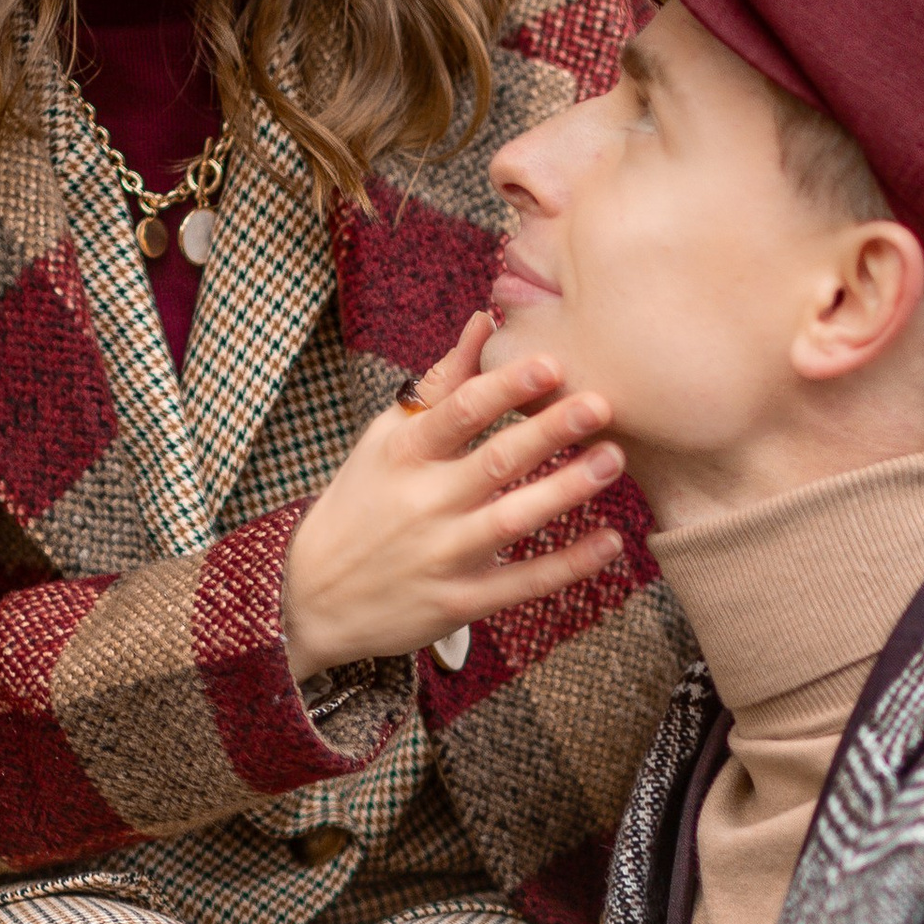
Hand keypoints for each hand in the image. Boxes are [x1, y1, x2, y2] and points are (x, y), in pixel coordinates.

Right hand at [283, 313, 625, 677]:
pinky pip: (520, 584)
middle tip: (600, 405)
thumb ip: (441, 384)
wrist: (311, 597)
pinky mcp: (456, 602)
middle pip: (494, 461)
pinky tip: (609, 542)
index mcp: (404, 453)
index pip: (459, 412)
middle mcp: (422, 502)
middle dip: (549, 431)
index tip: (553, 363)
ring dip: (565, 491)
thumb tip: (484, 321)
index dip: (506, 386)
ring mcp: (440, 555)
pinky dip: (566, 566)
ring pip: (512, 520)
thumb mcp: (386, 439)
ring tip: (611, 460)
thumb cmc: (362, 502)